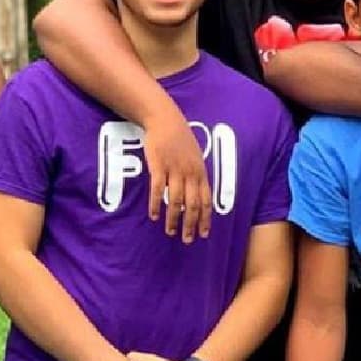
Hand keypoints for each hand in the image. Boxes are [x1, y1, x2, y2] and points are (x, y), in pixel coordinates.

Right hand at [143, 112, 212, 241]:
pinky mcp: (159, 166)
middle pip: (193, 204)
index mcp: (200, 172)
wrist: (165, 121)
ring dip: (173, 218)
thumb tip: (197, 195)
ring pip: (176, 200)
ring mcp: (174, 170)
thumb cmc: (181, 139)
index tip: (203, 234)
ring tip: (170, 232)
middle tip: (187, 240)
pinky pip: (157, 190)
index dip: (205, 218)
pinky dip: (156, 204)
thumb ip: (196, 175)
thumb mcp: (195, 156)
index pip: (207, 200)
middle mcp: (190, 173)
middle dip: (191, 224)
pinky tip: (154, 215)